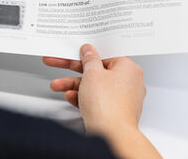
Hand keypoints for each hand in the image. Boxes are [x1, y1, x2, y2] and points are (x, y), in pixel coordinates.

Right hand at [44, 45, 160, 158]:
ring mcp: (122, 99)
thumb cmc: (108, 105)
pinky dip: (82, 98)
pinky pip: (96, 101)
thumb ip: (89, 59)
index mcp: (128, 69)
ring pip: (94, 87)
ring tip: (58, 85)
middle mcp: (129, 83)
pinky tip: (71, 97)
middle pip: (96, 71)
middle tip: (59, 64)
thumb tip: (88, 51)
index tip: (75, 53)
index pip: (105, 55)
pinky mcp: (114, 113)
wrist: (111, 135)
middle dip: (73, 71)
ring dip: (74, 86)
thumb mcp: (92, 73)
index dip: (87, 54)